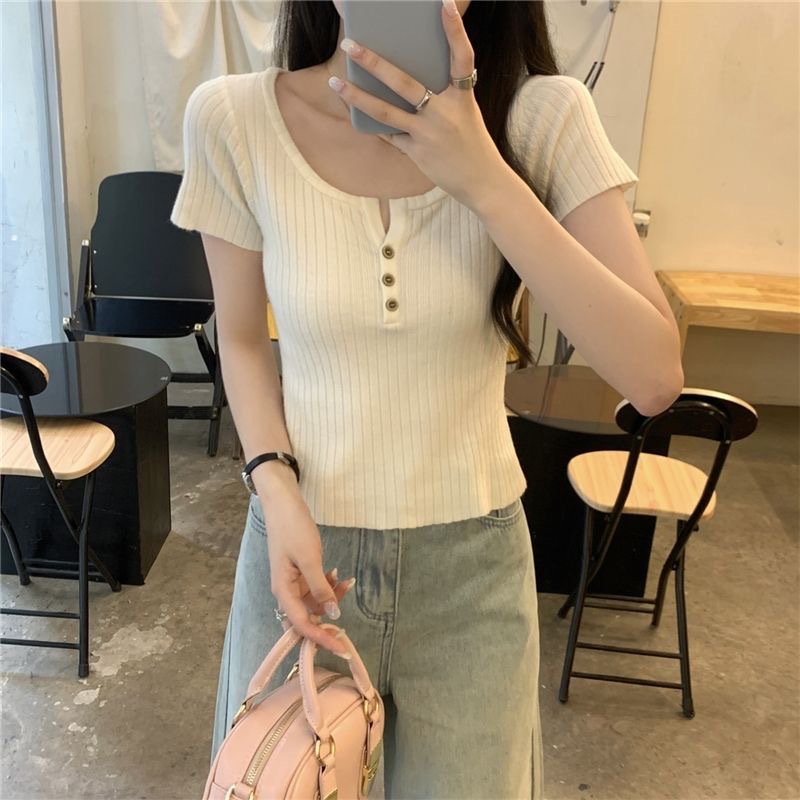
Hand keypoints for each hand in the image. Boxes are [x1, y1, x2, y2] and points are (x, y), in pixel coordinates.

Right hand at [259, 493, 355, 657]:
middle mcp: (286, 591)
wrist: (283, 504)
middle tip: (348, 619)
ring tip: (346, 582)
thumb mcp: (310, 559)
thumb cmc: (293, 529)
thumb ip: (321, 588)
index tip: (342, 649)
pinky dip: (328, 585)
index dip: (322, 639)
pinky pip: (315, 589)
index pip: (302, 625)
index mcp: (283, 591)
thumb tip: (333, 615)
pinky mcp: (299, 573)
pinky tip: (337, 575)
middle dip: (328, 621)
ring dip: (331, 598)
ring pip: (314, 603)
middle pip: (307, 618)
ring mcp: (292, 582)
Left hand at [328, 0, 505, 209]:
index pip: (461, 58)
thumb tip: (404, 76)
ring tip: (335, 82)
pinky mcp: (417, 152)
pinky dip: (372, 122)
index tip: (444, 4)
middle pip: (405, 83)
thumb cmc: (471, 142)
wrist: (482, 181)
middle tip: (349, 43)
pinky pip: (389, 134)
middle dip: (374, 62)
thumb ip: (443, 93)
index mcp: (462, 97)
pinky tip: (352, 110)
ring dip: (357, 96)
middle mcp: (445, 112)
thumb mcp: (464, 111)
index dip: (455, 30)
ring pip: (386, 111)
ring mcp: (429, 133)